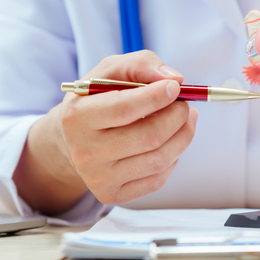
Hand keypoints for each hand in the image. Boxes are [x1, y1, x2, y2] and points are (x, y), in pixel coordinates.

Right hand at [14, 50, 197, 214]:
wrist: (73, 138)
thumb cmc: (97, 99)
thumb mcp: (110, 71)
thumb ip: (140, 65)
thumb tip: (175, 79)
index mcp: (77, 117)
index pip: (123, 109)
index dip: (156, 97)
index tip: (176, 87)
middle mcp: (84, 151)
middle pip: (148, 137)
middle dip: (176, 117)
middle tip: (185, 105)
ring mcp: (97, 177)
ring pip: (158, 160)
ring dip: (182, 136)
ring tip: (186, 119)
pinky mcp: (111, 194)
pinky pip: (156, 179)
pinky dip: (172, 158)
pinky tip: (169, 143)